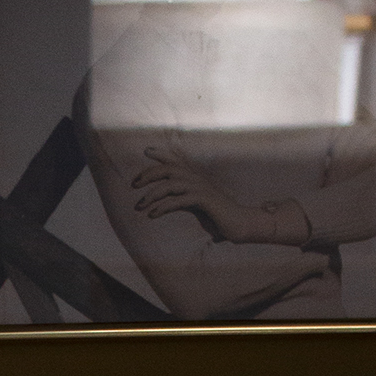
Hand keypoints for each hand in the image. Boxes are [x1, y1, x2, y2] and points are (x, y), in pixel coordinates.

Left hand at [132, 143, 309, 245]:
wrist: (242, 224)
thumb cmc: (221, 219)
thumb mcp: (199, 207)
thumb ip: (186, 203)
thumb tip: (172, 207)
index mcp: (196, 179)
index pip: (176, 162)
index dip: (161, 154)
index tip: (146, 151)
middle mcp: (197, 180)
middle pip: (168, 169)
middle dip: (148, 174)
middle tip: (133, 184)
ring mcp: (201, 188)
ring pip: (170, 184)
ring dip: (152, 194)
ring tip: (139, 206)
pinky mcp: (204, 200)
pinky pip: (178, 200)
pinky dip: (163, 207)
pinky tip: (152, 214)